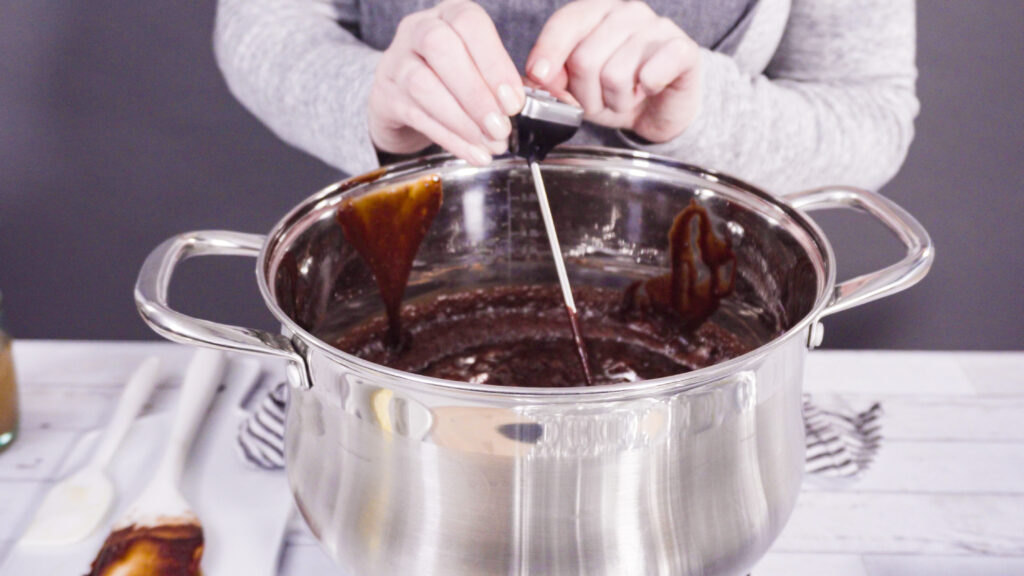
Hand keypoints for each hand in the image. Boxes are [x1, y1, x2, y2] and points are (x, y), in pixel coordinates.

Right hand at [368, 0, 524, 165]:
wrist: (401, 99)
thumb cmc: (448, 78)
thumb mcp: (475, 67)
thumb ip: (497, 82)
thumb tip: (516, 107)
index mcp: (449, 15)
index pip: (469, 24)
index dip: (494, 63)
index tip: (513, 101)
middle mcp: (418, 30)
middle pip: (440, 47)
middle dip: (476, 93)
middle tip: (500, 126)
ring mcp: (396, 62)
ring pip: (423, 84)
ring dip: (462, 119)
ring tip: (488, 142)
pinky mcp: (385, 97)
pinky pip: (417, 116)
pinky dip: (450, 139)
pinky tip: (472, 152)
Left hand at [526, 0, 701, 143]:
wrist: (661, 109)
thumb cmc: (616, 92)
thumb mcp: (575, 87)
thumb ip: (552, 79)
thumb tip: (536, 77)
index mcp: (597, 11)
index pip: (565, 23)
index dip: (548, 52)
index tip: (539, 76)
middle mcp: (627, 12)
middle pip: (585, 58)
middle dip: (587, 95)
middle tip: (600, 99)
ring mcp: (657, 27)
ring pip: (614, 74)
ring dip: (615, 100)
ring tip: (625, 97)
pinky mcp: (683, 49)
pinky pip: (649, 75)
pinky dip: (644, 92)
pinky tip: (649, 89)